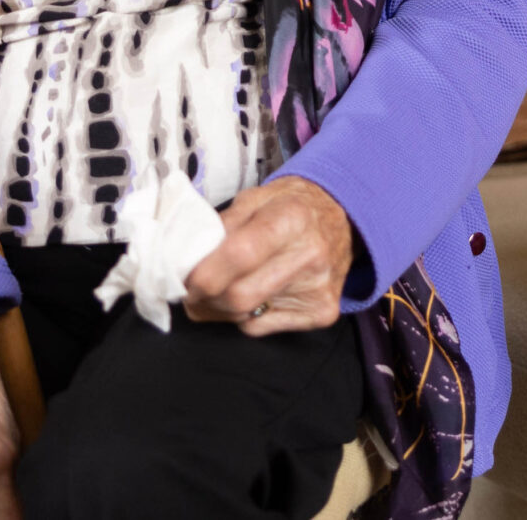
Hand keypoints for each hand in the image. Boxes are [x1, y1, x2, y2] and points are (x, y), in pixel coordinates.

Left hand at [184, 175, 358, 335]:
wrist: (343, 219)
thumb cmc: (290, 206)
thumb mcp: (255, 198)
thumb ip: (222, 225)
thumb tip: (185, 259)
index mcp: (292, 217)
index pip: (239, 254)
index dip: (203, 272)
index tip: (184, 276)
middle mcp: (311, 255)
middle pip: (240, 296)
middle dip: (205, 297)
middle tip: (191, 289)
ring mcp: (319, 289)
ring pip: (244, 317)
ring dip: (218, 309)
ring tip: (216, 290)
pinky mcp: (322, 313)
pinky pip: (260, 328)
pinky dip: (242, 317)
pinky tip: (249, 295)